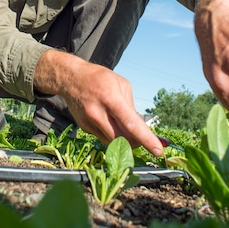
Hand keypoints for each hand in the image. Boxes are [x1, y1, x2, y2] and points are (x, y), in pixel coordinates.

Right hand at [34, 50, 163, 156]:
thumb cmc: (99, 78)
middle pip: (123, 139)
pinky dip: (111, 133)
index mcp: (111, 99)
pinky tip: (107, 119)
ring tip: (122, 125)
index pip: (131, 124)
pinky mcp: (84, 128)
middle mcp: (98, 113)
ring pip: (113, 142)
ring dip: (123, 139)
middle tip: (142, 139)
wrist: (70, 78)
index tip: (158, 150)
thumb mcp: (121, 84)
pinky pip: (103, 137)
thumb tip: (138, 127)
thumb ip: (130, 106)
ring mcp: (89, 122)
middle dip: (136, 142)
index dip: (146, 139)